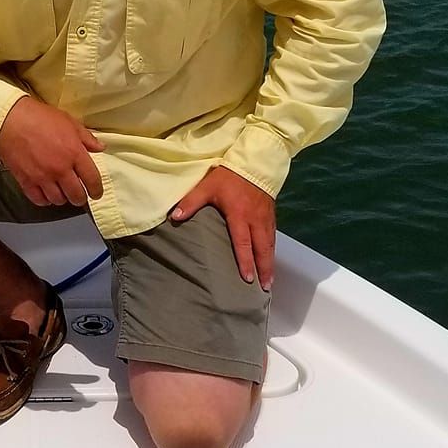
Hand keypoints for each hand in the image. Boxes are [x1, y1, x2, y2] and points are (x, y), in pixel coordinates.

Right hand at [0, 96, 104, 206]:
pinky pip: (39, 200)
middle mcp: (60, 169)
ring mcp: (43, 177)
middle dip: (80, 198)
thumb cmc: (39, 117)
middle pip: (76, 196)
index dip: (96, 190)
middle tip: (79, 195)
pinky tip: (46, 193)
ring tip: (61, 192)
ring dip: (62, 198)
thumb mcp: (68, 122)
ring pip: (58, 200)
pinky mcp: (26, 181)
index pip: (92, 180)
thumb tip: (100, 148)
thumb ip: (86, 138)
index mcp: (74, 153)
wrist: (9, 120)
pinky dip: (45, 200)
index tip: (96, 193)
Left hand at [171, 166, 275, 287]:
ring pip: (270, 244)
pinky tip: (270, 259)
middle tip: (264, 287)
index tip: (246, 278)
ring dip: (270, 263)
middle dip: (263, 269)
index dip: (244, 261)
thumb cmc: (229, 175)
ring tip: (269, 280)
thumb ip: (191, 202)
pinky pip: (273, 236)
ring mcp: (265, 217)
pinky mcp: (271, 214)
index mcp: (240, 215)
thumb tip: (174, 218)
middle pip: (262, 248)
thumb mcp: (207, 186)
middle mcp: (255, 220)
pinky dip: (272, 250)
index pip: (242, 243)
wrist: (254, 160)